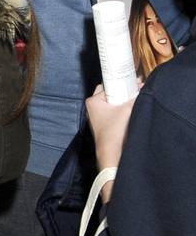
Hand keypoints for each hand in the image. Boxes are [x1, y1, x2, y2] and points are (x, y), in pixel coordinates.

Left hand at [86, 82, 137, 198]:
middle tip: (137, 90)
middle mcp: (92, 108)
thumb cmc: (115, 131)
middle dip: (123, 91)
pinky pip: (113, 113)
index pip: (109, 85)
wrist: (112, 154)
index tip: (134, 81)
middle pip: (111, 94)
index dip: (122, 83)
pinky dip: (122, 110)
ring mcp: (97, 117)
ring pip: (113, 103)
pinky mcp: (104, 125)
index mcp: (93, 101)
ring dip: (124, 101)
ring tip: (136, 100)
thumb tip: (143, 87)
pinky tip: (132, 111)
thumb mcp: (128, 109)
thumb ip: (136, 96)